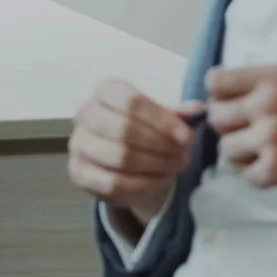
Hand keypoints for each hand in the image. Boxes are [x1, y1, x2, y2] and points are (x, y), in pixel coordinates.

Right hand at [67, 78, 201, 231]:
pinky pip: (112, 183)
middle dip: (160, 146)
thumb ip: (178, 115)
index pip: (130, 102)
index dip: (161, 120)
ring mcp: (78, 144)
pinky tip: (160, 181)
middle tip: (183, 156)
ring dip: (155, 166)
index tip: (186, 137)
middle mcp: (85, 113)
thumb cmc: (143, 130)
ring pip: (119, 157)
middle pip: (123, 129)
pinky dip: (142, 185)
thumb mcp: (161, 118)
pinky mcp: (78, 172)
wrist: (120, 159)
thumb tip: (198, 110)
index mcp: (105, 91)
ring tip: (175, 168)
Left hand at [205, 65, 276, 200]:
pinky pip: (247, 176)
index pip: (215, 81)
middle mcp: (267, 102)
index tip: (232, 107)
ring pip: (226, 149)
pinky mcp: (276, 168)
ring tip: (269, 156)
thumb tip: (230, 97)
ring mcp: (270, 136)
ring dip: (243, 156)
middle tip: (251, 136)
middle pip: (215, 117)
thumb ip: (267, 87)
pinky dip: (261, 178)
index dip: (220, 97)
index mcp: (274, 76)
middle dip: (230, 128)